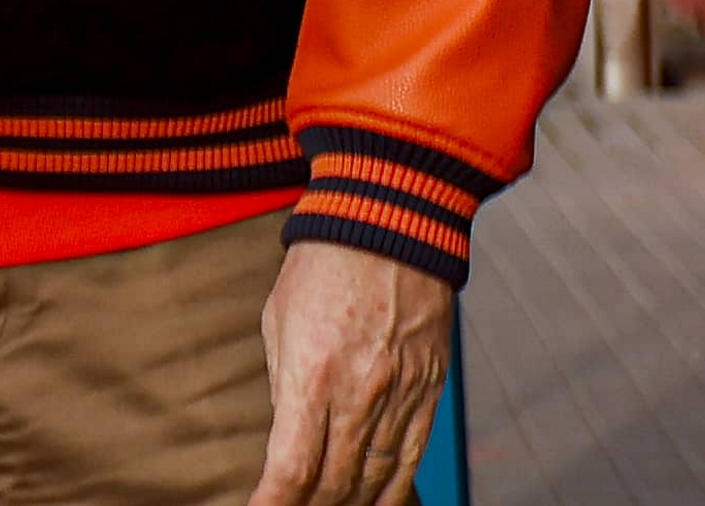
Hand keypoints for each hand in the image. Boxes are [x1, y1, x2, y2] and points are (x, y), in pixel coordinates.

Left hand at [247, 240, 455, 505]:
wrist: (388, 226)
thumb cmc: (321, 268)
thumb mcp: (278, 322)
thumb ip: (285, 385)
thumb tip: (287, 437)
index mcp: (312, 374)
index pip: (293, 466)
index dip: (275, 502)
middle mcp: (360, 393)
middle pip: (336, 481)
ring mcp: (400, 395)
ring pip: (377, 478)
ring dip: (350, 504)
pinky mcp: (429, 391)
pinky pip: (412, 457)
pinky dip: (393, 490)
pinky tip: (376, 504)